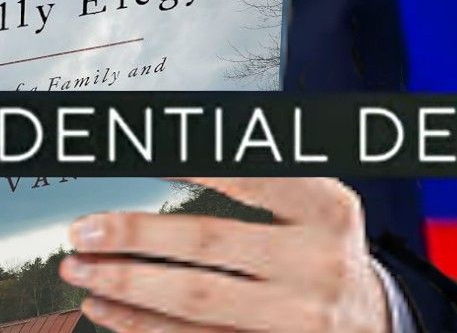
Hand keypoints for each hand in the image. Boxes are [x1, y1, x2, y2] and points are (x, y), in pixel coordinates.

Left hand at [57, 177, 390, 332]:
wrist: (377, 322)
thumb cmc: (326, 247)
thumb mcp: (315, 202)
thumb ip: (254, 173)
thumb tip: (168, 142)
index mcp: (327, 210)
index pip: (247, 177)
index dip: (189, 163)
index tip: (133, 153)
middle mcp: (318, 265)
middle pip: (210, 245)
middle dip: (137, 235)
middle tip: (82, 230)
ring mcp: (299, 320)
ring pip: (198, 302)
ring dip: (128, 285)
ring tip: (79, 268)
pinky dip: (145, 325)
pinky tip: (107, 306)